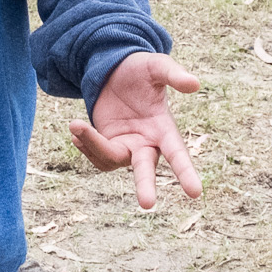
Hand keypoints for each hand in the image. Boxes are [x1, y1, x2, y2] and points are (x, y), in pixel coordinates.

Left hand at [69, 51, 202, 209]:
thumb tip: (195, 84)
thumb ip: (174, 75)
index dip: (186, 173)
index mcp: (164, 128)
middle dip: (145, 185)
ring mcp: (126, 146)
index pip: (178, 153)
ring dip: (94, 146)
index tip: (195, 193)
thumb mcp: (156, 66)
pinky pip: (97, 156)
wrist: (113, 70)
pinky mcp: (108, 144)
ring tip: (76, 124)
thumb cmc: (140, 69)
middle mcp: (147, 143)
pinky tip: (77, 130)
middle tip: (147, 204)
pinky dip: (86, 146)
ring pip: (112, 160)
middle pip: (146, 169)